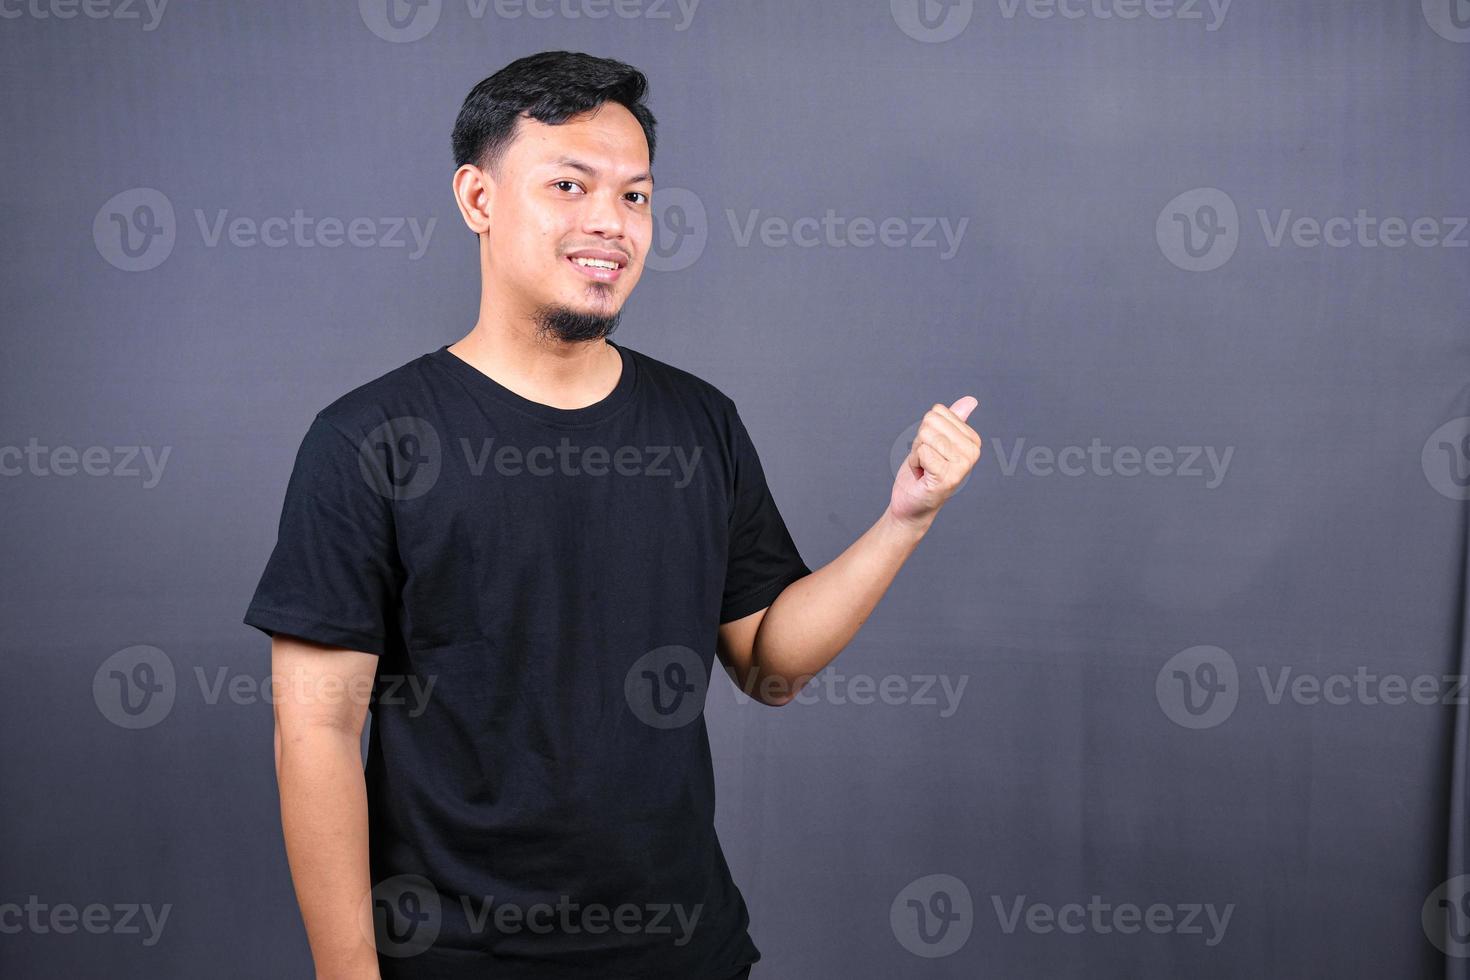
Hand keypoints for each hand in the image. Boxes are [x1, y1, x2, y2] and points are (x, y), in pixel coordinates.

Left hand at [889, 396, 980, 528]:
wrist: (912, 504)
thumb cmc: (923, 472)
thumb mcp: (937, 441)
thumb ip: (953, 420)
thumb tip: (971, 400)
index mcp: (973, 440)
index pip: (937, 412)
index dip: (925, 430)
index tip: (931, 450)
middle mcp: (972, 452)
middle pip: (930, 422)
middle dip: (919, 441)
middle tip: (925, 461)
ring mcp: (962, 465)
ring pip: (925, 436)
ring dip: (916, 453)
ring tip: (924, 468)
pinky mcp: (948, 477)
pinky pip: (921, 452)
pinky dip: (914, 463)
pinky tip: (922, 476)